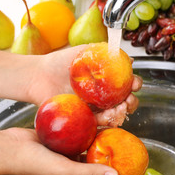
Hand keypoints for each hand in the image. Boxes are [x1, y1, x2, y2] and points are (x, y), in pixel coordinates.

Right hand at [5, 128, 141, 174]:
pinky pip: (88, 141)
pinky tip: (107, 127)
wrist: (15, 148)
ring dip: (110, 151)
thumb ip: (90, 172)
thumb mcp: (66, 170)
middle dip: (121, 172)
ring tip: (124, 142)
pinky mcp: (69, 144)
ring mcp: (74, 157)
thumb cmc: (36, 163)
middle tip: (136, 164)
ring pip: (97, 155)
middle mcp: (78, 171)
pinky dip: (97, 136)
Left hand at [27, 46, 142, 126]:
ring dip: (122, 113)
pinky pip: (99, 123)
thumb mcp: (85, 51)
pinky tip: (109, 115)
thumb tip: (128, 58)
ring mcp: (94, 108)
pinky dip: (107, 121)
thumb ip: (105, 52)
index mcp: (107, 81)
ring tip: (120, 108)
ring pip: (115, 114)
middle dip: (132, 102)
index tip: (134, 84)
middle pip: (126, 102)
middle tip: (128, 99)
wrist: (40, 75)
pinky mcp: (84, 118)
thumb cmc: (61, 62)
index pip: (127, 84)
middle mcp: (103, 95)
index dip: (135, 85)